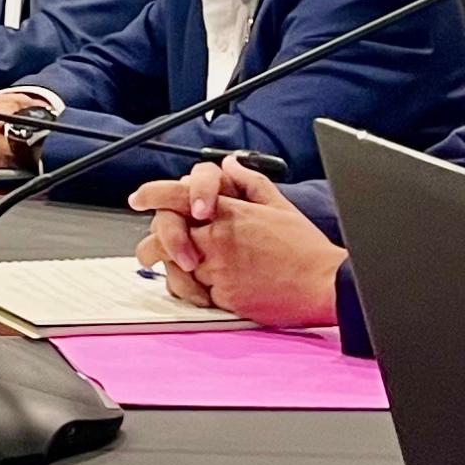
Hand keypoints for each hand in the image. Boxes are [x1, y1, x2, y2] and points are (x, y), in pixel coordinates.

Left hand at [138, 160, 348, 327]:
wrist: (325, 285)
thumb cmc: (307, 249)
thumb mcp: (279, 205)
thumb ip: (249, 183)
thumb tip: (230, 166)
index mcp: (230, 213)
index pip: (178, 196)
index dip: (153, 194)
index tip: (139, 197)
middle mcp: (219, 240)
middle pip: (164, 235)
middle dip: (154, 240)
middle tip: (151, 247)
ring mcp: (218, 270)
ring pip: (174, 267)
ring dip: (171, 267)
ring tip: (177, 268)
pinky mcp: (223, 298)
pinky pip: (192, 294)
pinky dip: (191, 290)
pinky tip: (199, 287)